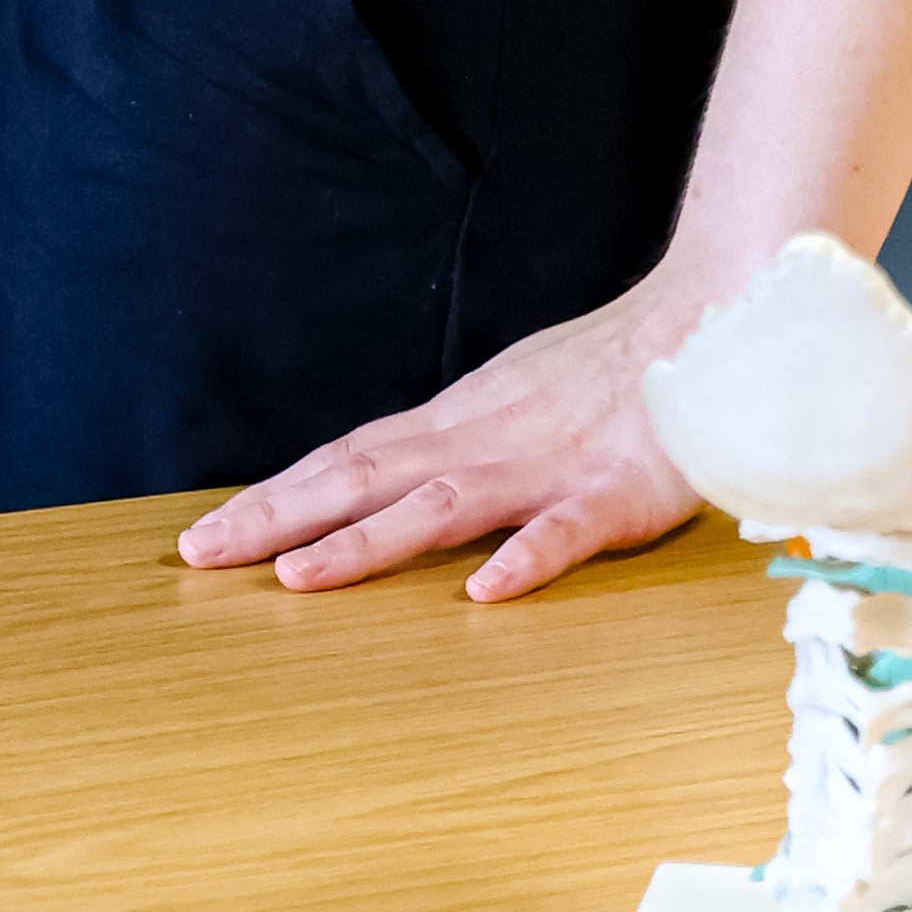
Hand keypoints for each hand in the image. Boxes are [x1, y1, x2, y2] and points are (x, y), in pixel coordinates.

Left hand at [176, 262, 727, 601]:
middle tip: (200, 555)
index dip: (275, 496)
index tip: (206, 533)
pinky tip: (485, 593)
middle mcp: (485, 439)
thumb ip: (461, 435)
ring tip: (296, 577)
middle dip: (277, 518)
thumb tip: (393, 470)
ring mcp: (548, 466)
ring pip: (439, 506)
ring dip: (364, 542)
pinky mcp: (616, 493)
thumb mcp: (518, 392)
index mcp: (462, 419)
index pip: (349, 458)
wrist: (711, 318)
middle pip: (364, 478)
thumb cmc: (617, 367)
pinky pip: (564, 531)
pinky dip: (523, 559)